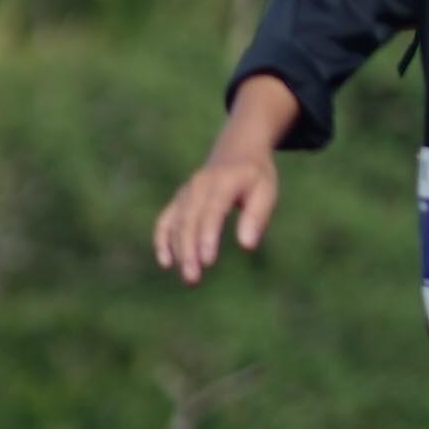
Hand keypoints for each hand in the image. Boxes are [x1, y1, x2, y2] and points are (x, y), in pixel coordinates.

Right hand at [152, 74, 297, 284]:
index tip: (208, 262)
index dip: (207, 236)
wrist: (237, 149)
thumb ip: (257, 216)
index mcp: (224, 181)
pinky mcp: (179, 199)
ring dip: (178, 251)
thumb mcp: (266, 190)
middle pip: (190, 221)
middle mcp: (200, 185)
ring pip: (176, 223)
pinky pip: (166, 220)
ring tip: (189, 279)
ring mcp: (186, 191)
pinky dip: (162, 239)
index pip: (212, 211)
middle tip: (193, 280)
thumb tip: (246, 246)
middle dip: (189, 251)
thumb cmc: (255, 175)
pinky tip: (166, 263)